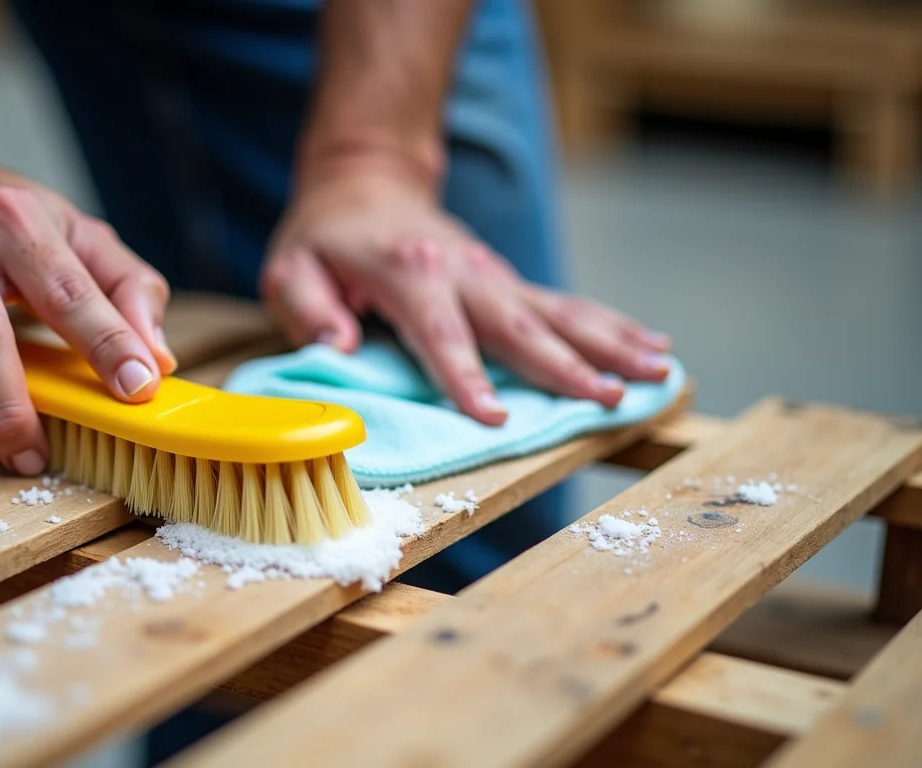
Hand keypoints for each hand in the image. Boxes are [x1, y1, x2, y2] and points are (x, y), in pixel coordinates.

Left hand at [260, 169, 671, 425]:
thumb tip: (340, 345)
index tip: (495, 418)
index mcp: (407, 274)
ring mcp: (492, 275)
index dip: (465, 378)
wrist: (367, 182)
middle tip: (611, 397)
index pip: (439, 334)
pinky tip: (654, 346)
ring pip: (559, 311)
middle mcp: (461, 272)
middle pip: (519, 324)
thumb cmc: (327, 237)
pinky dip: (611, 325)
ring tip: (659, 372)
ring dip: (611, 342)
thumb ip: (307, 306)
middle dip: (566, 365)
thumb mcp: (290, 267)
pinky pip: (565, 305)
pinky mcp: (508, 281)